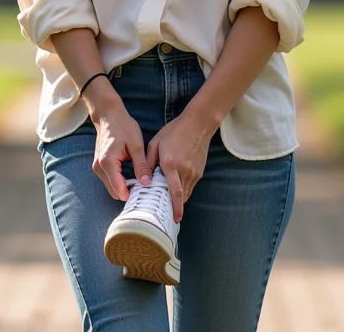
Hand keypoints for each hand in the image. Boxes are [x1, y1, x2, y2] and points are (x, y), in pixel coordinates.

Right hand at [90, 97, 151, 201]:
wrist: (109, 115)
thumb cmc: (123, 126)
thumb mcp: (136, 144)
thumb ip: (141, 165)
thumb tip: (146, 183)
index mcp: (108, 163)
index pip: (119, 189)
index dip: (132, 194)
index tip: (145, 194)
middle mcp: (99, 167)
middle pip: (114, 191)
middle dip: (128, 192)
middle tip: (144, 187)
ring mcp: (97, 166)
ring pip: (111, 187)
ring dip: (124, 186)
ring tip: (139, 180)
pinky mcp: (99, 165)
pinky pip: (109, 179)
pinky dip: (119, 180)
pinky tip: (131, 174)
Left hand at [145, 108, 215, 222]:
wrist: (198, 124)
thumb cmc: (174, 131)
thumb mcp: (156, 143)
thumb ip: (148, 162)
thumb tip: (144, 179)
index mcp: (171, 165)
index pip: (175, 193)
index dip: (175, 208)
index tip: (174, 220)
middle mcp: (185, 171)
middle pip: (181, 197)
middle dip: (174, 207)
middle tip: (164, 214)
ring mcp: (194, 172)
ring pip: (186, 193)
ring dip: (178, 199)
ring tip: (169, 203)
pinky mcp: (199, 171)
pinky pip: (190, 186)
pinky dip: (183, 190)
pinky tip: (176, 187)